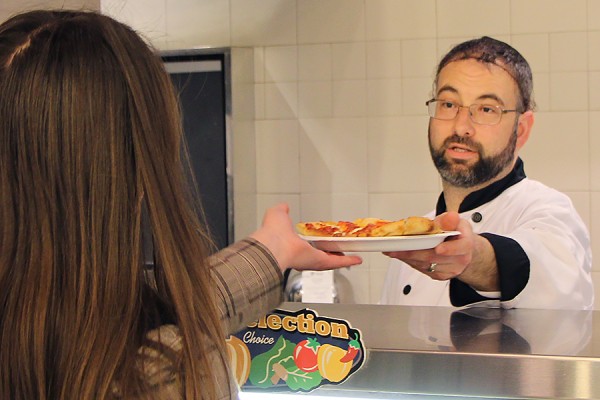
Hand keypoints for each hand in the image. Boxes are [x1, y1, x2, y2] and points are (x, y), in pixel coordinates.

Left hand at [250, 203, 362, 272]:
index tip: (324, 240)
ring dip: (343, 258)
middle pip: (322, 254)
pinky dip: (348, 261)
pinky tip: (357, 259)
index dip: (316, 242)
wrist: (273, 246)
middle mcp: (303, 254)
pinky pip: (337, 262)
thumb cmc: (272, 232)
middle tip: (342, 249)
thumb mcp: (278, 214)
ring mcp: (311, 260)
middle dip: (332, 252)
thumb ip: (282, 210)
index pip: (307, 244)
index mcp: (293, 243)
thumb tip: (284, 206)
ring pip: (332, 259)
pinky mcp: (319, 262)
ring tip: (354, 256)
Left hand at [383, 212, 497, 290]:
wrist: (462, 248)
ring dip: (407, 257)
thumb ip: (449, 221)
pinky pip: (422, 269)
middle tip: (397, 246)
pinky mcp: (439, 275)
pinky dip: (409, 261)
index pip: (459, 248)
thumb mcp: (455, 222)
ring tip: (392, 249)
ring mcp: (449, 270)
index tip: (438, 249)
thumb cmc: (457, 234)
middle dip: (414, 252)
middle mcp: (459, 260)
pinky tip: (399, 254)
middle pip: (435, 257)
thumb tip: (450, 217)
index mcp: (466, 245)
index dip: (449, 249)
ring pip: (425, 264)